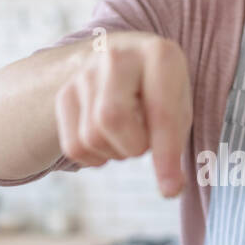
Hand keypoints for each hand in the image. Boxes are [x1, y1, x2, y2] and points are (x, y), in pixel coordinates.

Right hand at [55, 34, 192, 196]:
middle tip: (144, 143)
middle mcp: (117, 56)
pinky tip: (108, 141)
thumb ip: (176, 143)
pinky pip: (73, 146)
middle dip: (133, 146)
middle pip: (111, 119)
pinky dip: (94, 158)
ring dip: (115, 152)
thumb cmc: (161, 91)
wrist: (125, 61)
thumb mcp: (179, 106)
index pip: (160, 112)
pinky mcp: (64, 93)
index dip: (165, 156)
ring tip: (128, 136)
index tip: (170, 190)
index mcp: (158, 54)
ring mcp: (85, 72)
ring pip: (90, 136)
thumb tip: (170, 189)